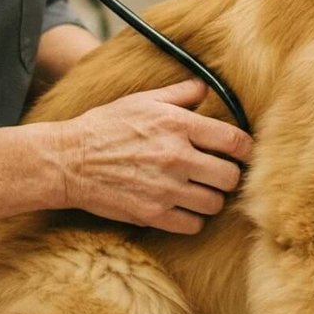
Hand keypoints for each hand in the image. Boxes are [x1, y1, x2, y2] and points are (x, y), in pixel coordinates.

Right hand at [55, 78, 252, 233]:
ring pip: (215, 203)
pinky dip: (193, 219)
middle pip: (230, 176)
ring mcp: (165, 189)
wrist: (69, 161)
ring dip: (211, 198)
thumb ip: (180, 93)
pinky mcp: (153, 214)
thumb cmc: (105, 127)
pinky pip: (193, 225)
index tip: (242, 153)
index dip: (245, 149)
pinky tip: (183, 208)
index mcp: (177, 125)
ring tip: (200, 191)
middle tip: (218, 173)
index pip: (234, 141)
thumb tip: (206, 89)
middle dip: (228, 175)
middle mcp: (177, 157)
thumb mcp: (142, 101)